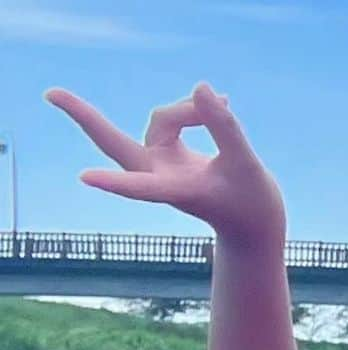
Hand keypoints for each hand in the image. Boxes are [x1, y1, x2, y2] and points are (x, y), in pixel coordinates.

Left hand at [45, 84, 285, 250]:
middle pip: (116, 143)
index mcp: (178, 190)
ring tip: (227, 104)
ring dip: (192, 110)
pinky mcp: (170, 155)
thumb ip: (224, 126)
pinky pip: (173, 118)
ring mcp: (162, 165)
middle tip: (51, 93)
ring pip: (163, 118)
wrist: (253, 222)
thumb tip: (199, 86)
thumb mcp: (246, 164)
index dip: (116, 183)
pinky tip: (225, 101)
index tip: (85, 178)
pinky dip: (195, 111)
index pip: (142, 186)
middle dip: (86, 118)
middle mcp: (161, 177)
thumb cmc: (253, 203)